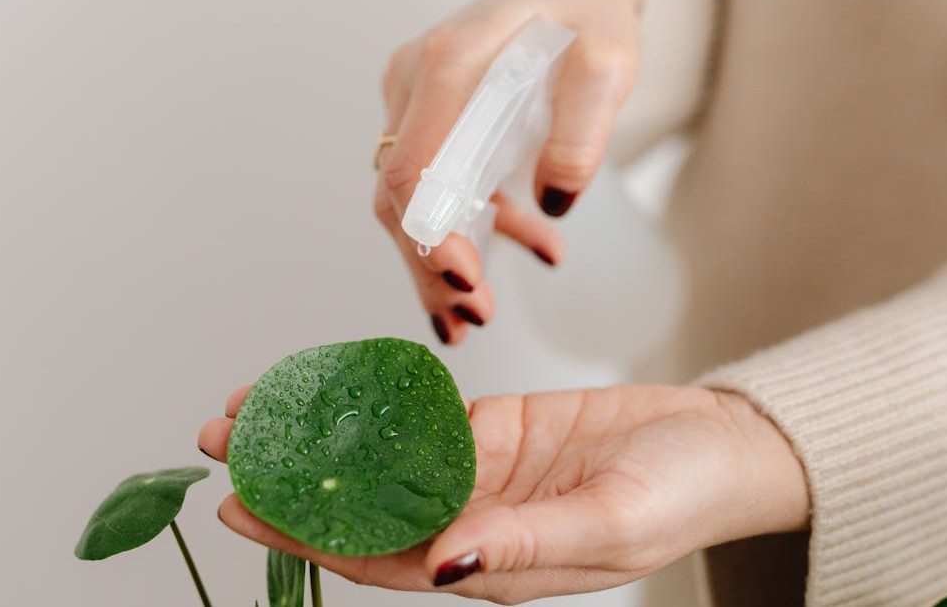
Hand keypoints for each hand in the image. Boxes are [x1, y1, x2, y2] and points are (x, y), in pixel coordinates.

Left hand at [198, 385, 808, 603]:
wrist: (724, 443)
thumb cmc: (683, 496)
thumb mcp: (610, 525)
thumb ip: (523, 544)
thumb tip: (441, 564)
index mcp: (490, 564)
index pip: (379, 556)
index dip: (306, 535)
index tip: (242, 507)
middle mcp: (472, 522)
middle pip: (363, 504)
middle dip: (290, 477)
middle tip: (222, 440)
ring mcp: (481, 473)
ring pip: (382, 456)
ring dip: (320, 434)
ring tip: (253, 406)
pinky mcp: (496, 429)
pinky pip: (421, 414)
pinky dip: (374, 399)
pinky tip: (330, 381)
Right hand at [372, 0, 641, 344]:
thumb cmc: (585, 9)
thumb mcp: (609, 59)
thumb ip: (584, 126)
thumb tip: (556, 201)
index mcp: (450, 64)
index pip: (412, 165)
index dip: (429, 235)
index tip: (465, 282)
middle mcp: (418, 82)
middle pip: (400, 193)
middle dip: (431, 264)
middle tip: (472, 319)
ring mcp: (418, 100)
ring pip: (410, 198)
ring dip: (444, 258)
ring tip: (478, 314)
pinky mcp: (433, 117)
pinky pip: (438, 185)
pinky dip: (477, 227)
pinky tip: (534, 246)